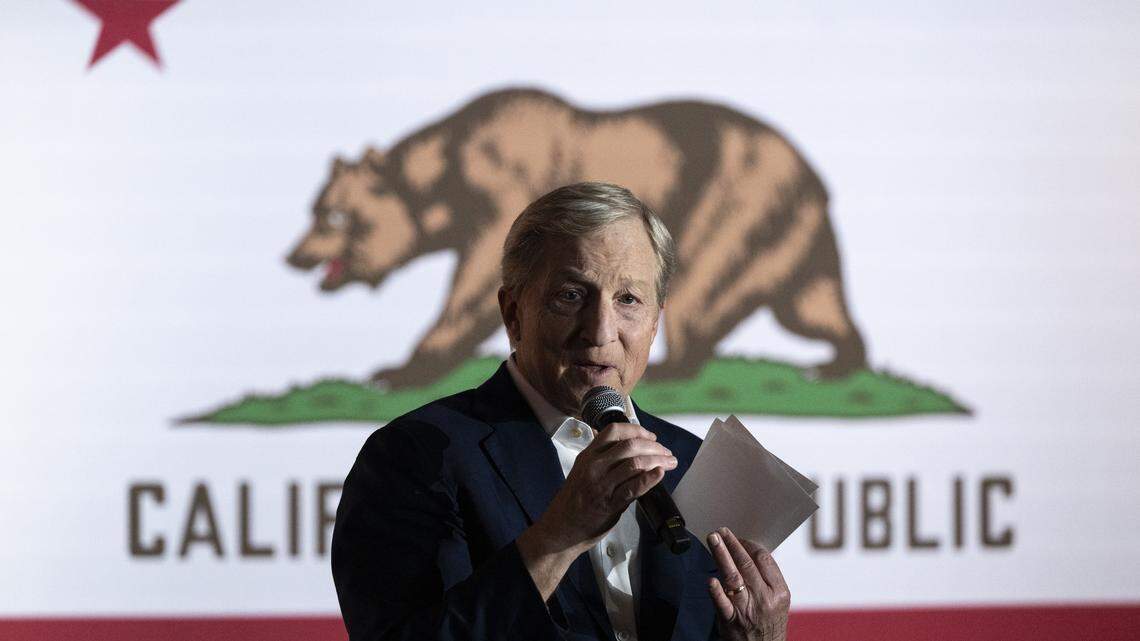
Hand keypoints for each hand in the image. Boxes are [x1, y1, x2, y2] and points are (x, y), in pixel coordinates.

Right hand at [538, 422, 676, 552]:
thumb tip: (632, 449)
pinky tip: (660, 474)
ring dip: (658, 460)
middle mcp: (594, 466)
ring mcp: (601, 485)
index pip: (614, 431)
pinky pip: (633, 488)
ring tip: (670, 462)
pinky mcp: (609, 504)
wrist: (561, 528)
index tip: (651, 436)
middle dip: (654, 447)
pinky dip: (650, 479)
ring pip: (634, 464)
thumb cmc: (575, 500)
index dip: (637, 430)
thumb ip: (604, 459)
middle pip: (629, 446)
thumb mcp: (583, 470)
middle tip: (666, 452)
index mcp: (588, 455)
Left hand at [706, 527, 789, 640]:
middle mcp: (764, 599)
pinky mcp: (731, 621)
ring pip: (733, 578)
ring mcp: (747, 610)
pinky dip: (716, 591)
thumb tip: (749, 551)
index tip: (738, 538)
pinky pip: (722, 604)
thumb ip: (766, 578)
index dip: (749, 545)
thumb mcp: (777, 601)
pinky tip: (710, 579)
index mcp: (779, 592)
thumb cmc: (769, 624)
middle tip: (721, 532)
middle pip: (747, 564)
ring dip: (722, 555)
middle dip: (733, 544)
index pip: (764, 559)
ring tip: (713, 540)